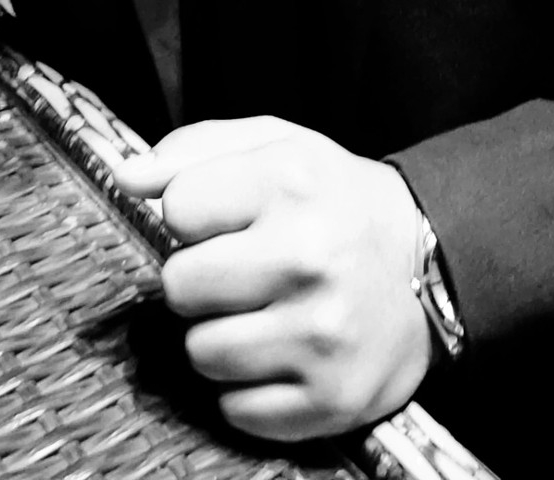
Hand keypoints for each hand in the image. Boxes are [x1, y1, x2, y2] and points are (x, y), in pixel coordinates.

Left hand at [113, 117, 431, 442]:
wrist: (427, 261)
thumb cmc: (331, 199)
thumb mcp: (273, 145)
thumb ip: (192, 150)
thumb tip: (126, 177)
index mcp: (290, 182)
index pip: (176, 208)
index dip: (191, 214)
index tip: (223, 217)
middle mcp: (307, 257)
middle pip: (179, 286)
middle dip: (198, 278)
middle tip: (239, 270)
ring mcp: (321, 335)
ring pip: (201, 352)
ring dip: (218, 335)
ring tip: (260, 311)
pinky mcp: (330, 399)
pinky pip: (236, 408)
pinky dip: (247, 387)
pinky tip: (280, 353)